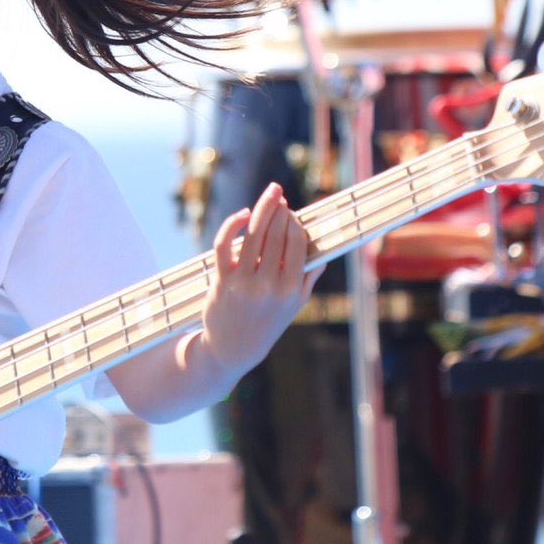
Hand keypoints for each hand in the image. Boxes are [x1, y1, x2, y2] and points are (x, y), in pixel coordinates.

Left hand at [198, 181, 322, 376]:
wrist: (232, 349)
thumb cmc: (267, 323)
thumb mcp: (294, 306)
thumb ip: (308, 278)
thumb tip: (321, 253)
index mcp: (291, 289)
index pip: (296, 243)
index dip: (294, 222)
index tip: (292, 212)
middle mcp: (268, 285)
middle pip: (275, 234)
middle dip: (278, 209)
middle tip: (278, 194)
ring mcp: (243, 282)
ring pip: (252, 234)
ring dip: (261, 209)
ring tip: (267, 196)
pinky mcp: (221, 280)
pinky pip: (224, 244)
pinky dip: (232, 225)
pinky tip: (242, 215)